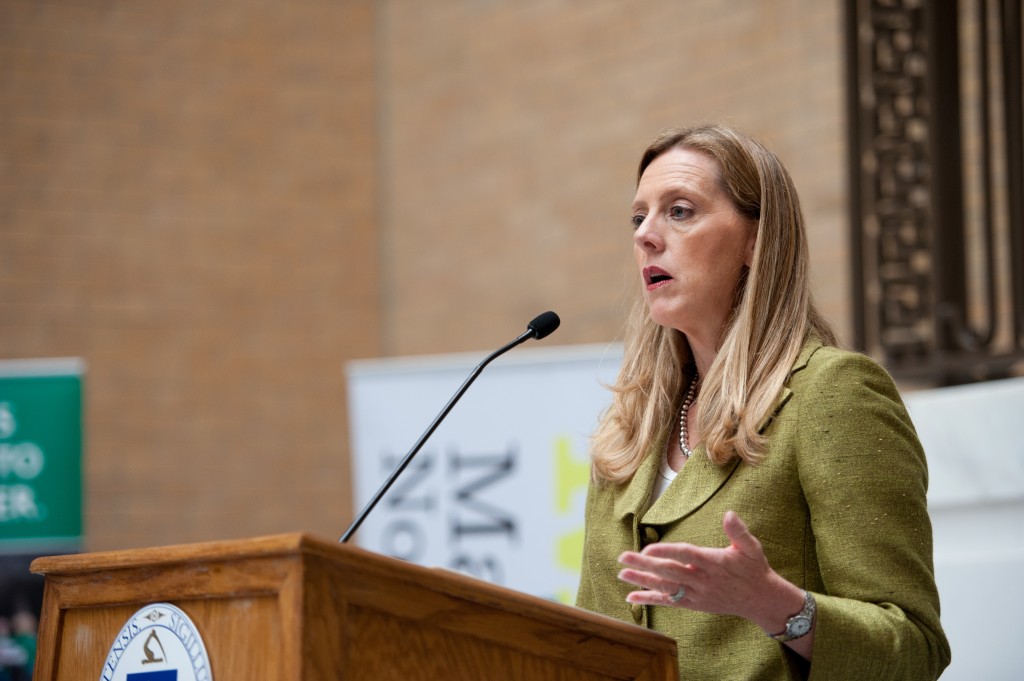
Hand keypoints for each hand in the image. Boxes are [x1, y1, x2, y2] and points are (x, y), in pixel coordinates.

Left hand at [617, 511, 799, 627]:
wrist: (760, 600)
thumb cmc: (754, 569)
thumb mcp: (751, 548)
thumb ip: (739, 531)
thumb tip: (729, 514)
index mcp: (713, 563)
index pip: (686, 555)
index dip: (666, 552)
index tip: (647, 548)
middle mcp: (702, 580)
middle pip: (670, 572)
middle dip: (645, 565)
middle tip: (622, 558)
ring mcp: (697, 594)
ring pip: (666, 588)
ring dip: (642, 581)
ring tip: (621, 574)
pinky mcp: (694, 604)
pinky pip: (669, 602)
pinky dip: (650, 600)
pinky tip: (631, 597)